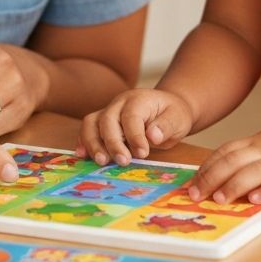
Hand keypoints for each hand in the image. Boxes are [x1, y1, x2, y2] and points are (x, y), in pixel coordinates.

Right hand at [77, 89, 194, 165]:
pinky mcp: (101, 122)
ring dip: (93, 143)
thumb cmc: (173, 114)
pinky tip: (82, 156)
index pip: (132, 117)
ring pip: (91, 123)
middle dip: (113, 143)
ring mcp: (108, 111)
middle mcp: (119, 103)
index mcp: (139, 100)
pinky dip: (84, 142)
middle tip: (123, 161)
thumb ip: (166, 126)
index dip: (135, 136)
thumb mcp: (178, 119)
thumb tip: (153, 136)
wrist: (166, 109)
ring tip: (101, 161)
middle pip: (108, 120)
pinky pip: (87, 129)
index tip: (142, 153)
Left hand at [187, 124, 260, 204]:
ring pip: (257, 171)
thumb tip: (217, 173)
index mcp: (259, 142)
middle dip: (212, 177)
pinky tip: (256, 199)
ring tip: (220, 199)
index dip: (207, 167)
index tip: (192, 183)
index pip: (227, 151)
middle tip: (196, 194)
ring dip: (235, 184)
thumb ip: (248, 155)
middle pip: (236, 160)